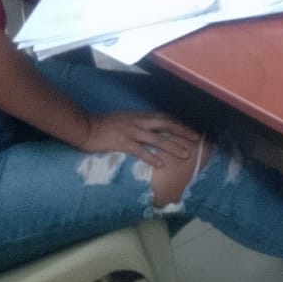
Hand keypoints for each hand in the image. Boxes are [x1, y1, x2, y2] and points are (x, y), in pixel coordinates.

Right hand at [81, 111, 201, 168]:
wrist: (86, 126)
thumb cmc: (104, 124)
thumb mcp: (126, 118)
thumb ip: (139, 122)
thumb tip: (150, 128)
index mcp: (140, 116)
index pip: (165, 118)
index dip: (180, 124)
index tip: (191, 130)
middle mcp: (139, 122)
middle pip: (167, 125)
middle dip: (183, 132)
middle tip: (197, 139)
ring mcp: (132, 132)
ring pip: (158, 139)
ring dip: (173, 146)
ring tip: (185, 154)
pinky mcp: (123, 143)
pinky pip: (140, 150)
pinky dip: (152, 157)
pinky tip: (161, 165)